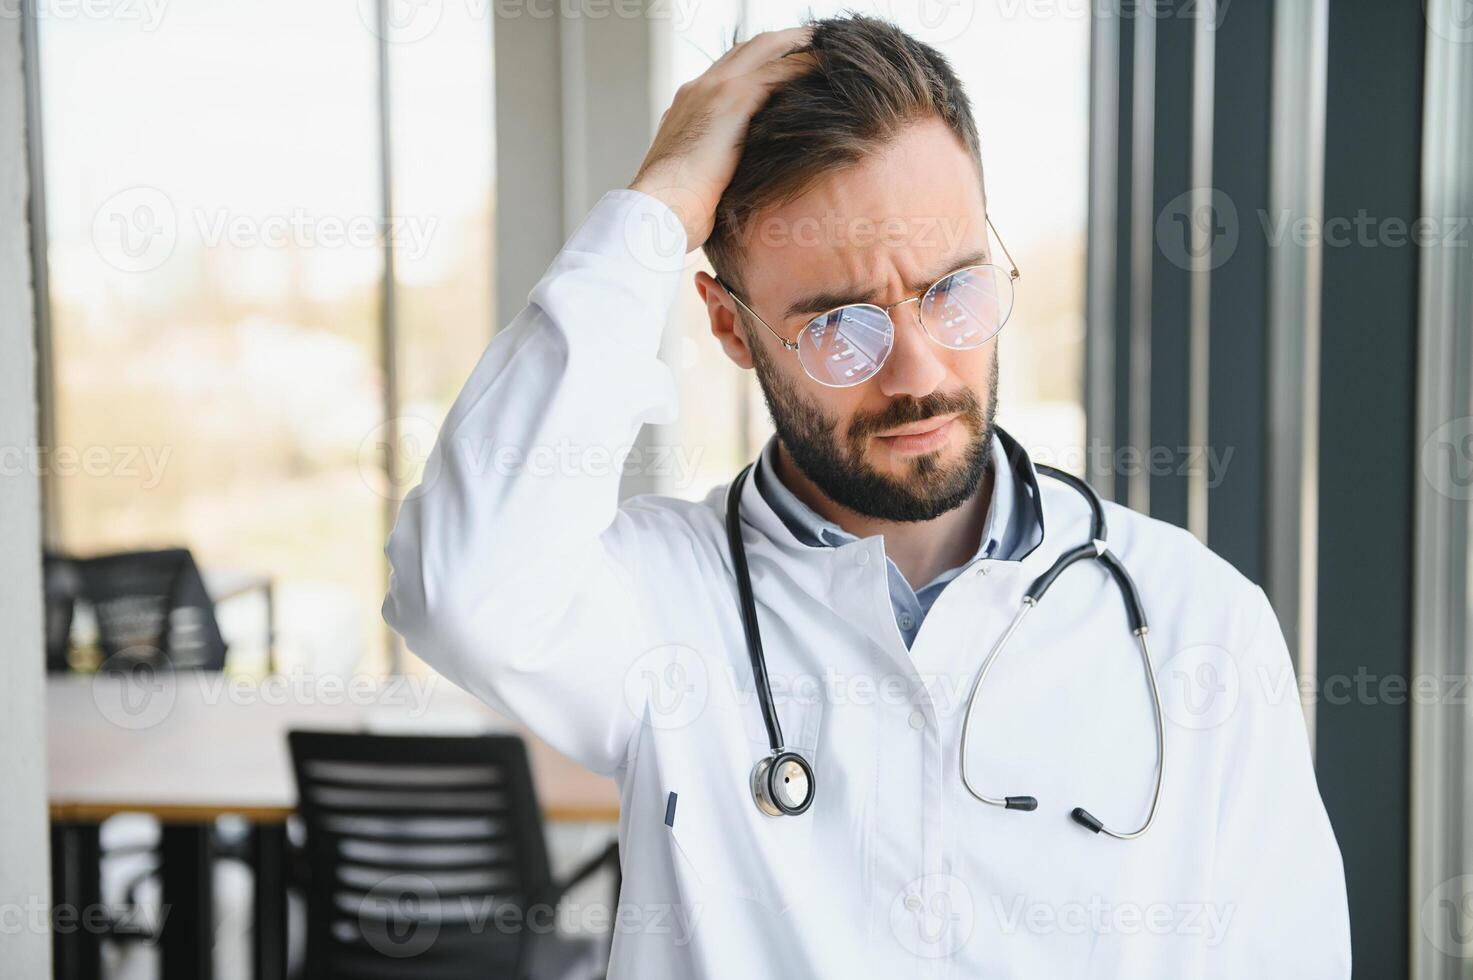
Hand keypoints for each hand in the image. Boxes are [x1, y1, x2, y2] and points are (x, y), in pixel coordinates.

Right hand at [630, 27, 814, 250]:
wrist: (656, 210)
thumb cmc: (674, 215)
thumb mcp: (693, 186)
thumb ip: (712, 174)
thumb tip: (731, 194)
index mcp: (685, 110)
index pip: (725, 74)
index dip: (756, 66)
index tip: (782, 70)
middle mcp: (698, 90)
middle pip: (746, 50)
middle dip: (780, 44)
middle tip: (814, 45)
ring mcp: (712, 90)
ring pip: (763, 50)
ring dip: (797, 47)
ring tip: (828, 50)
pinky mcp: (731, 99)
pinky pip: (778, 71)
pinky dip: (804, 67)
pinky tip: (827, 69)